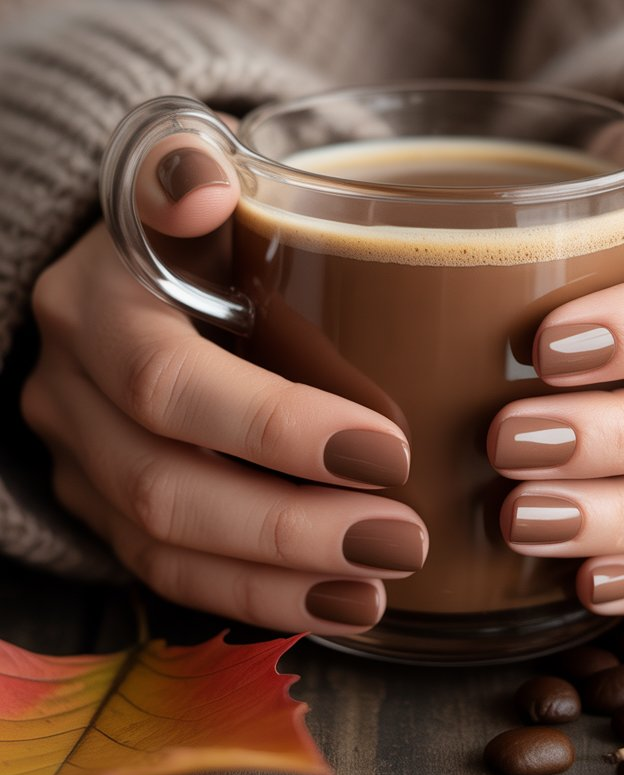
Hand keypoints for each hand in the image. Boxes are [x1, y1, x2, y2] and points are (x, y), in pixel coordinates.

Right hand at [22, 127, 426, 633]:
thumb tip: (200, 182)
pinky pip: (169, 573)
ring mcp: (79, 457)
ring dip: (280, 579)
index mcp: (97, 306)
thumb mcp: (189, 182)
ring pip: (164, 548)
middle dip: (291, 527)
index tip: (390, 450)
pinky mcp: (102, 504)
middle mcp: (71, 391)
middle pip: (164, 486)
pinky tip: (339, 602)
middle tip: (402, 537)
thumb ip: (187, 171)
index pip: (170, 385)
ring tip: (383, 583)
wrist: (127, 277)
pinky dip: (257, 596)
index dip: (276, 429)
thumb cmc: (191, 231)